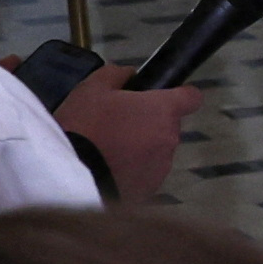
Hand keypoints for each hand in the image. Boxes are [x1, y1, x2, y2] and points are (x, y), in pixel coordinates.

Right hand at [51, 69, 199, 202]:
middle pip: (167, 125)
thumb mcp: (92, 88)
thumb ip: (116, 75)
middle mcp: (170, 138)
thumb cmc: (84, 126)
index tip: (163, 96)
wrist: (71, 175)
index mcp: (163, 110)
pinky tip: (108, 167)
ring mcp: (162, 167)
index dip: (180, 94)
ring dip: (141, 148)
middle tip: (117, 123)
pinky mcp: (150, 188)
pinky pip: (146, 173)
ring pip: (157, 150)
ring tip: (108, 149)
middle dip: (148, 122)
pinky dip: (133, 169)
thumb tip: (129, 75)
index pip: (192, 97)